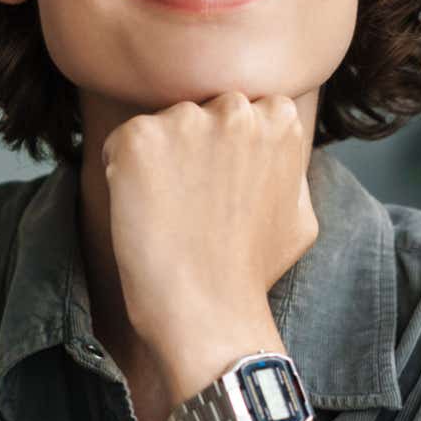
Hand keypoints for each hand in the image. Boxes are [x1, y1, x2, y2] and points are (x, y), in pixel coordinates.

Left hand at [100, 92, 319, 364]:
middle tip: (191, 201)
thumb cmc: (252, 272)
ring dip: (158, 159)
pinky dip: (121, 173)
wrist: (208, 311)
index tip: (220, 187)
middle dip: (192, 145)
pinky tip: (142, 211)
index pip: (240, 109)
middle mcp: (235, 109)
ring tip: (168, 212)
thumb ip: (289, 167)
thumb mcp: (300, 213)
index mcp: (279, 118)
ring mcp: (185, 120)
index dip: (224, 149)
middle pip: (199, 110)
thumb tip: (278, 148)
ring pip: (161, 127)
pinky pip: (121, 144)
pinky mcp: (138, 139)